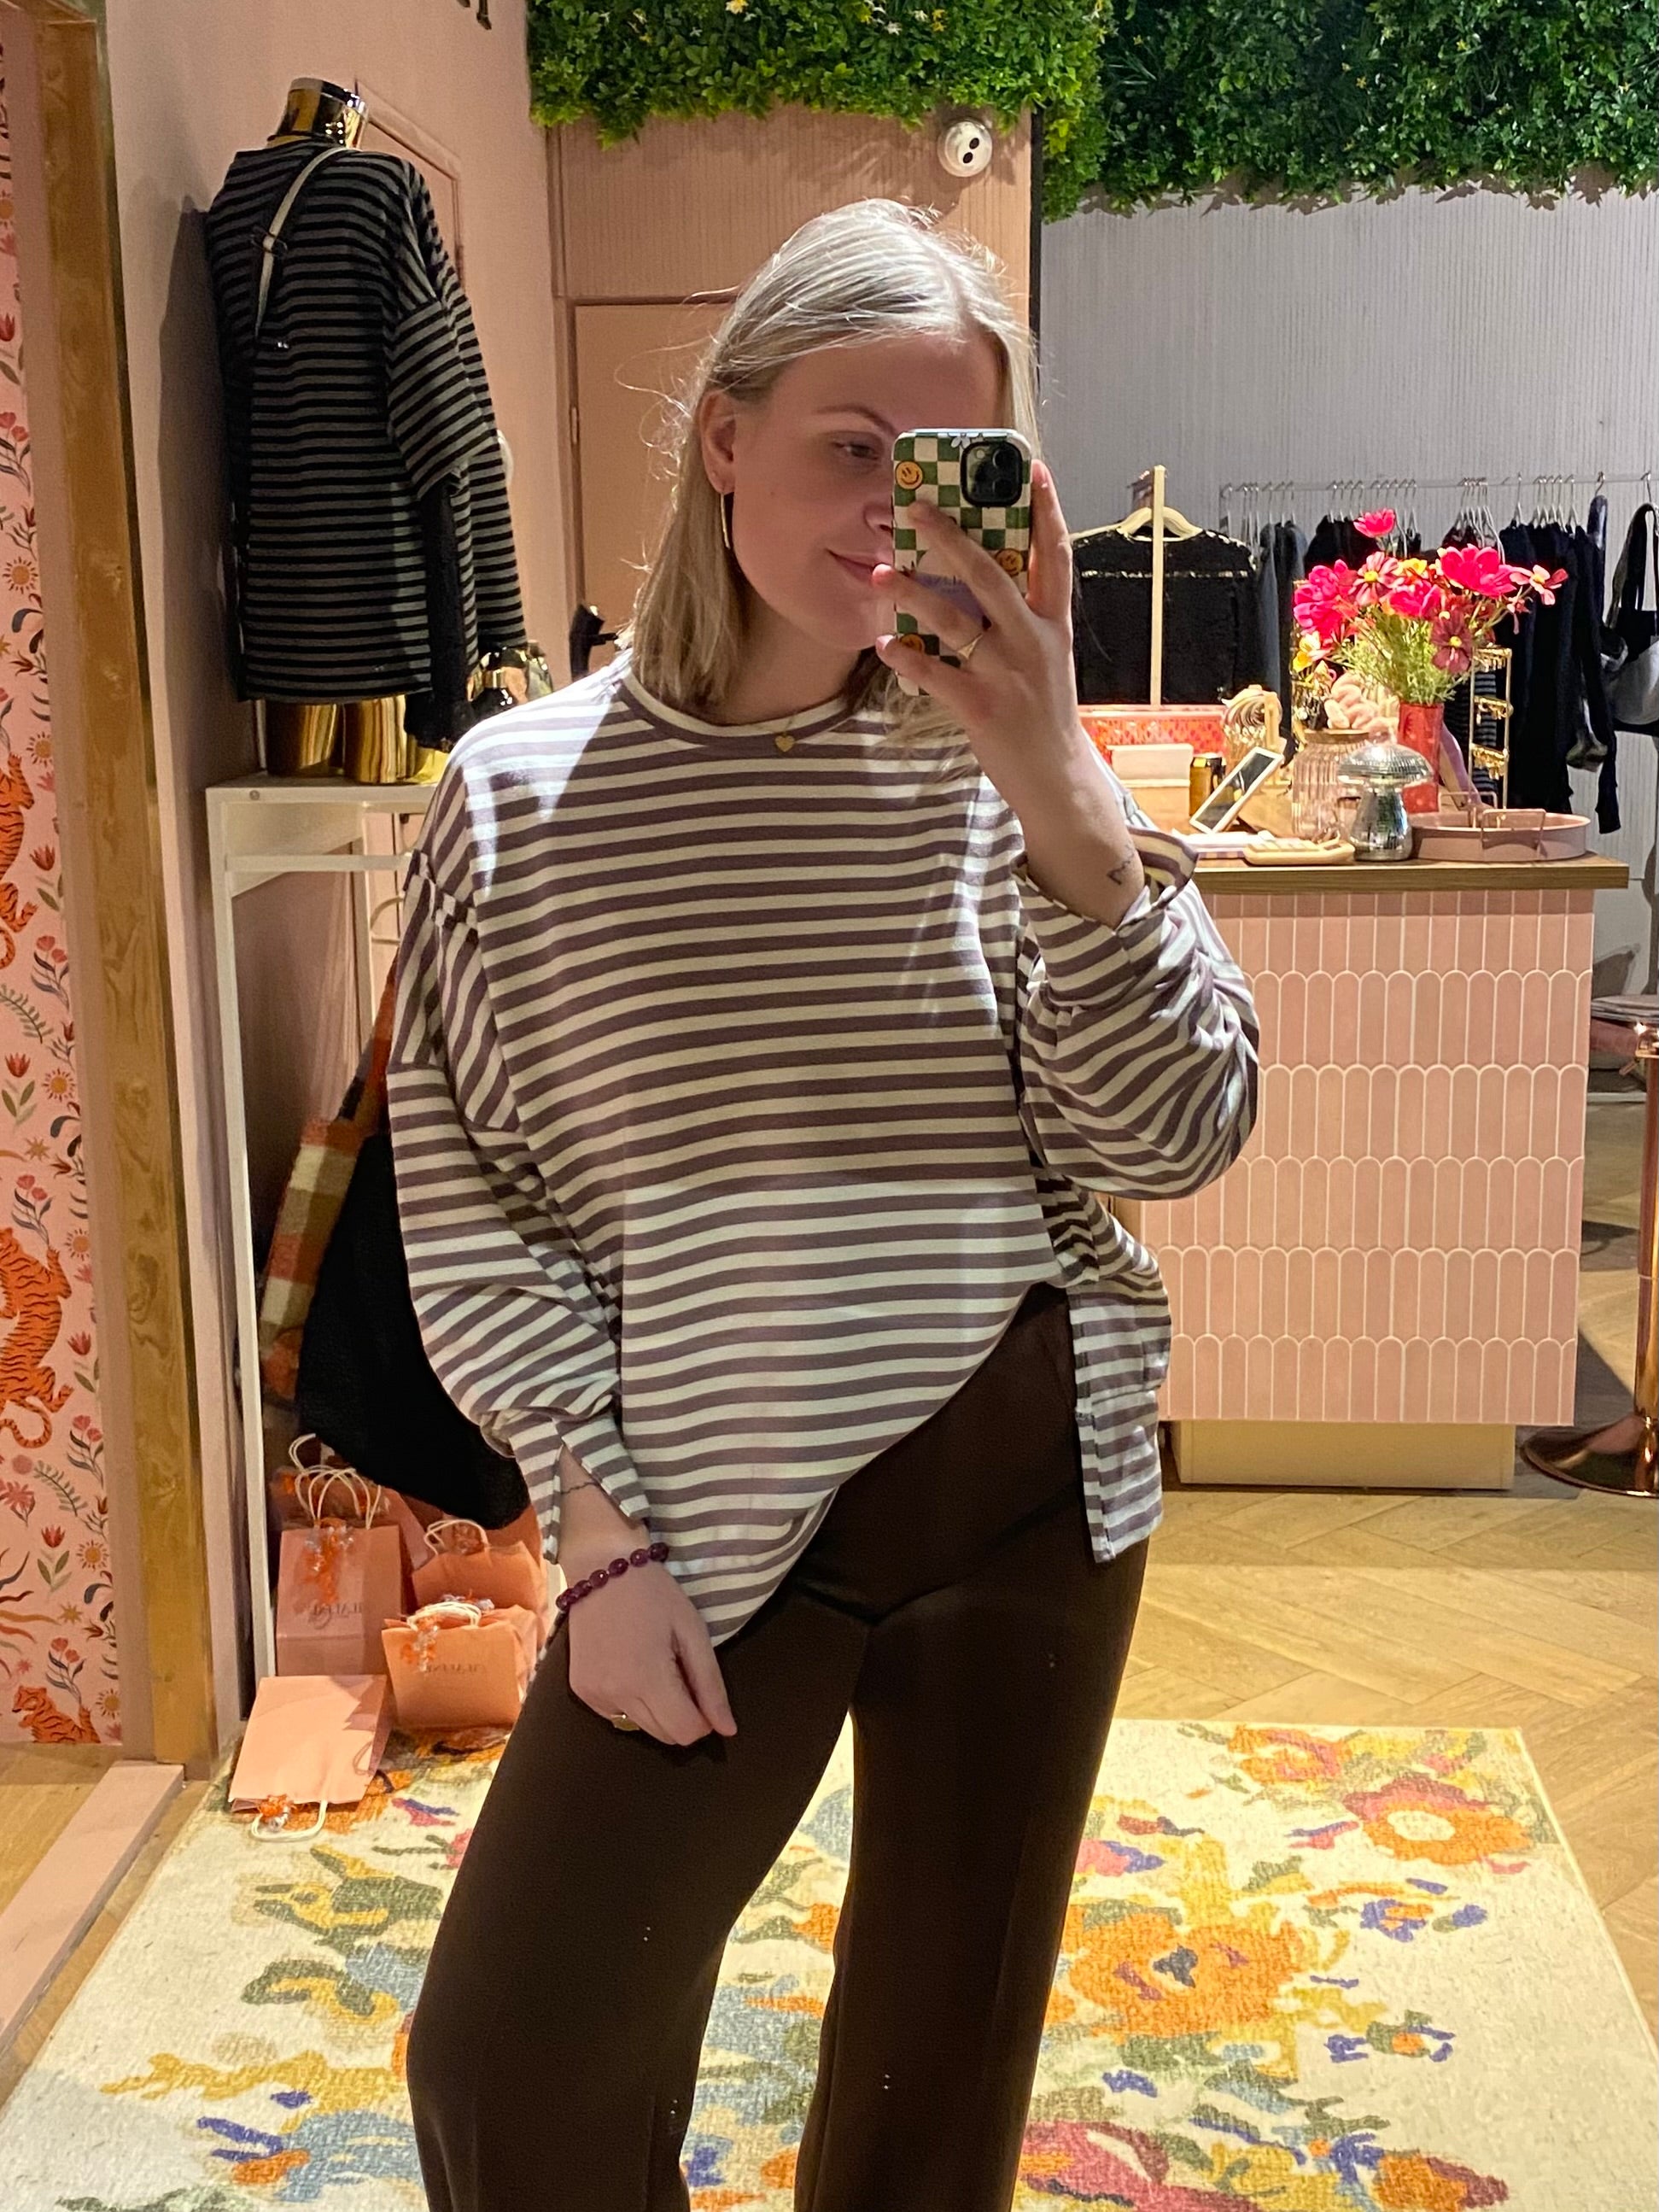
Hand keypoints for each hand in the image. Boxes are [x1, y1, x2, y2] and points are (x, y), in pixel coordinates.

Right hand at [557, 1469, 735, 1745]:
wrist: (601, 1566)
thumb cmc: (654, 1594)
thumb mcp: (692, 1631)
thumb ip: (710, 1685)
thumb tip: (727, 1730)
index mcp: (647, 1680)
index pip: (686, 1732)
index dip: (703, 1720)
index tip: (702, 1692)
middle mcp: (615, 1696)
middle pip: (664, 1736)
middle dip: (680, 1714)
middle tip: (679, 1672)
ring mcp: (593, 1696)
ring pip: (640, 1728)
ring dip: (656, 1710)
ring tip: (653, 1666)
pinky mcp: (580, 1691)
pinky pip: (615, 1715)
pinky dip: (630, 1701)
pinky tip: (629, 1667)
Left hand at [871, 462, 1145, 925]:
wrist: (1057, 778)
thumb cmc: (1043, 713)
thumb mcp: (1047, 659)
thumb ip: (1022, 620)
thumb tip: (982, 578)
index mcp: (1053, 625)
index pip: (1056, 555)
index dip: (1047, 509)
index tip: (1032, 467)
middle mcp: (1033, 642)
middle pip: (991, 574)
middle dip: (950, 536)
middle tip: (913, 508)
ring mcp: (1007, 675)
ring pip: (954, 620)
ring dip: (912, 593)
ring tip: (880, 573)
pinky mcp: (982, 709)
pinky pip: (935, 675)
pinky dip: (907, 659)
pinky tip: (884, 644)